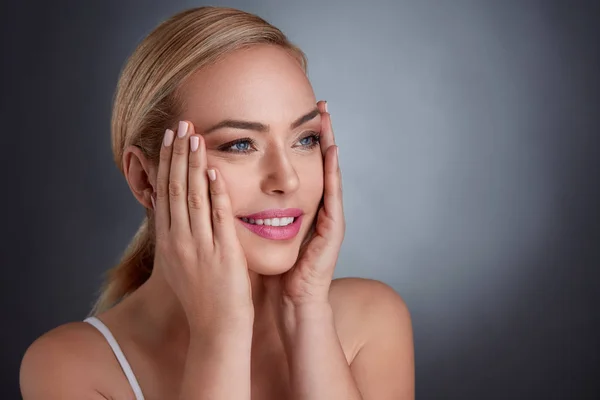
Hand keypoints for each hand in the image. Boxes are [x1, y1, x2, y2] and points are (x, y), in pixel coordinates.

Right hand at [152, 121, 253, 333]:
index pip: (164, 193)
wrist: (216, 328)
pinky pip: (218, 217)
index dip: (166, 163)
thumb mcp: (180, 263)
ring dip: (193, 164)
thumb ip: (177, 234)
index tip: (168, 138)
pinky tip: (215, 170)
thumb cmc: (202, 296)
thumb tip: (171, 207)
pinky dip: (216, 192)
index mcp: (168, 242)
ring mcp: (200, 246)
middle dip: (177, 154)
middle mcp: (179, 240)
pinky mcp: (222, 253)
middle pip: (175, 188)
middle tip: (179, 124)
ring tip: (194, 136)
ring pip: (193, 197)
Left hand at [264, 100, 344, 307]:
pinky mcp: (332, 230)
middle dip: (319, 135)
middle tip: (321, 105)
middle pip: (318, 164)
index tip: (295, 114)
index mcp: (298, 207)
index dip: (297, 142)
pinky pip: (334, 196)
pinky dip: (333, 173)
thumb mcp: (257, 231)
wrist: (290, 302)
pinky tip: (332, 152)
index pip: (298, 167)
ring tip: (328, 118)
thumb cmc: (273, 270)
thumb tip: (214, 187)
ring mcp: (328, 217)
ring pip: (329, 174)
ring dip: (330, 145)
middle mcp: (316, 208)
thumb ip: (245, 209)